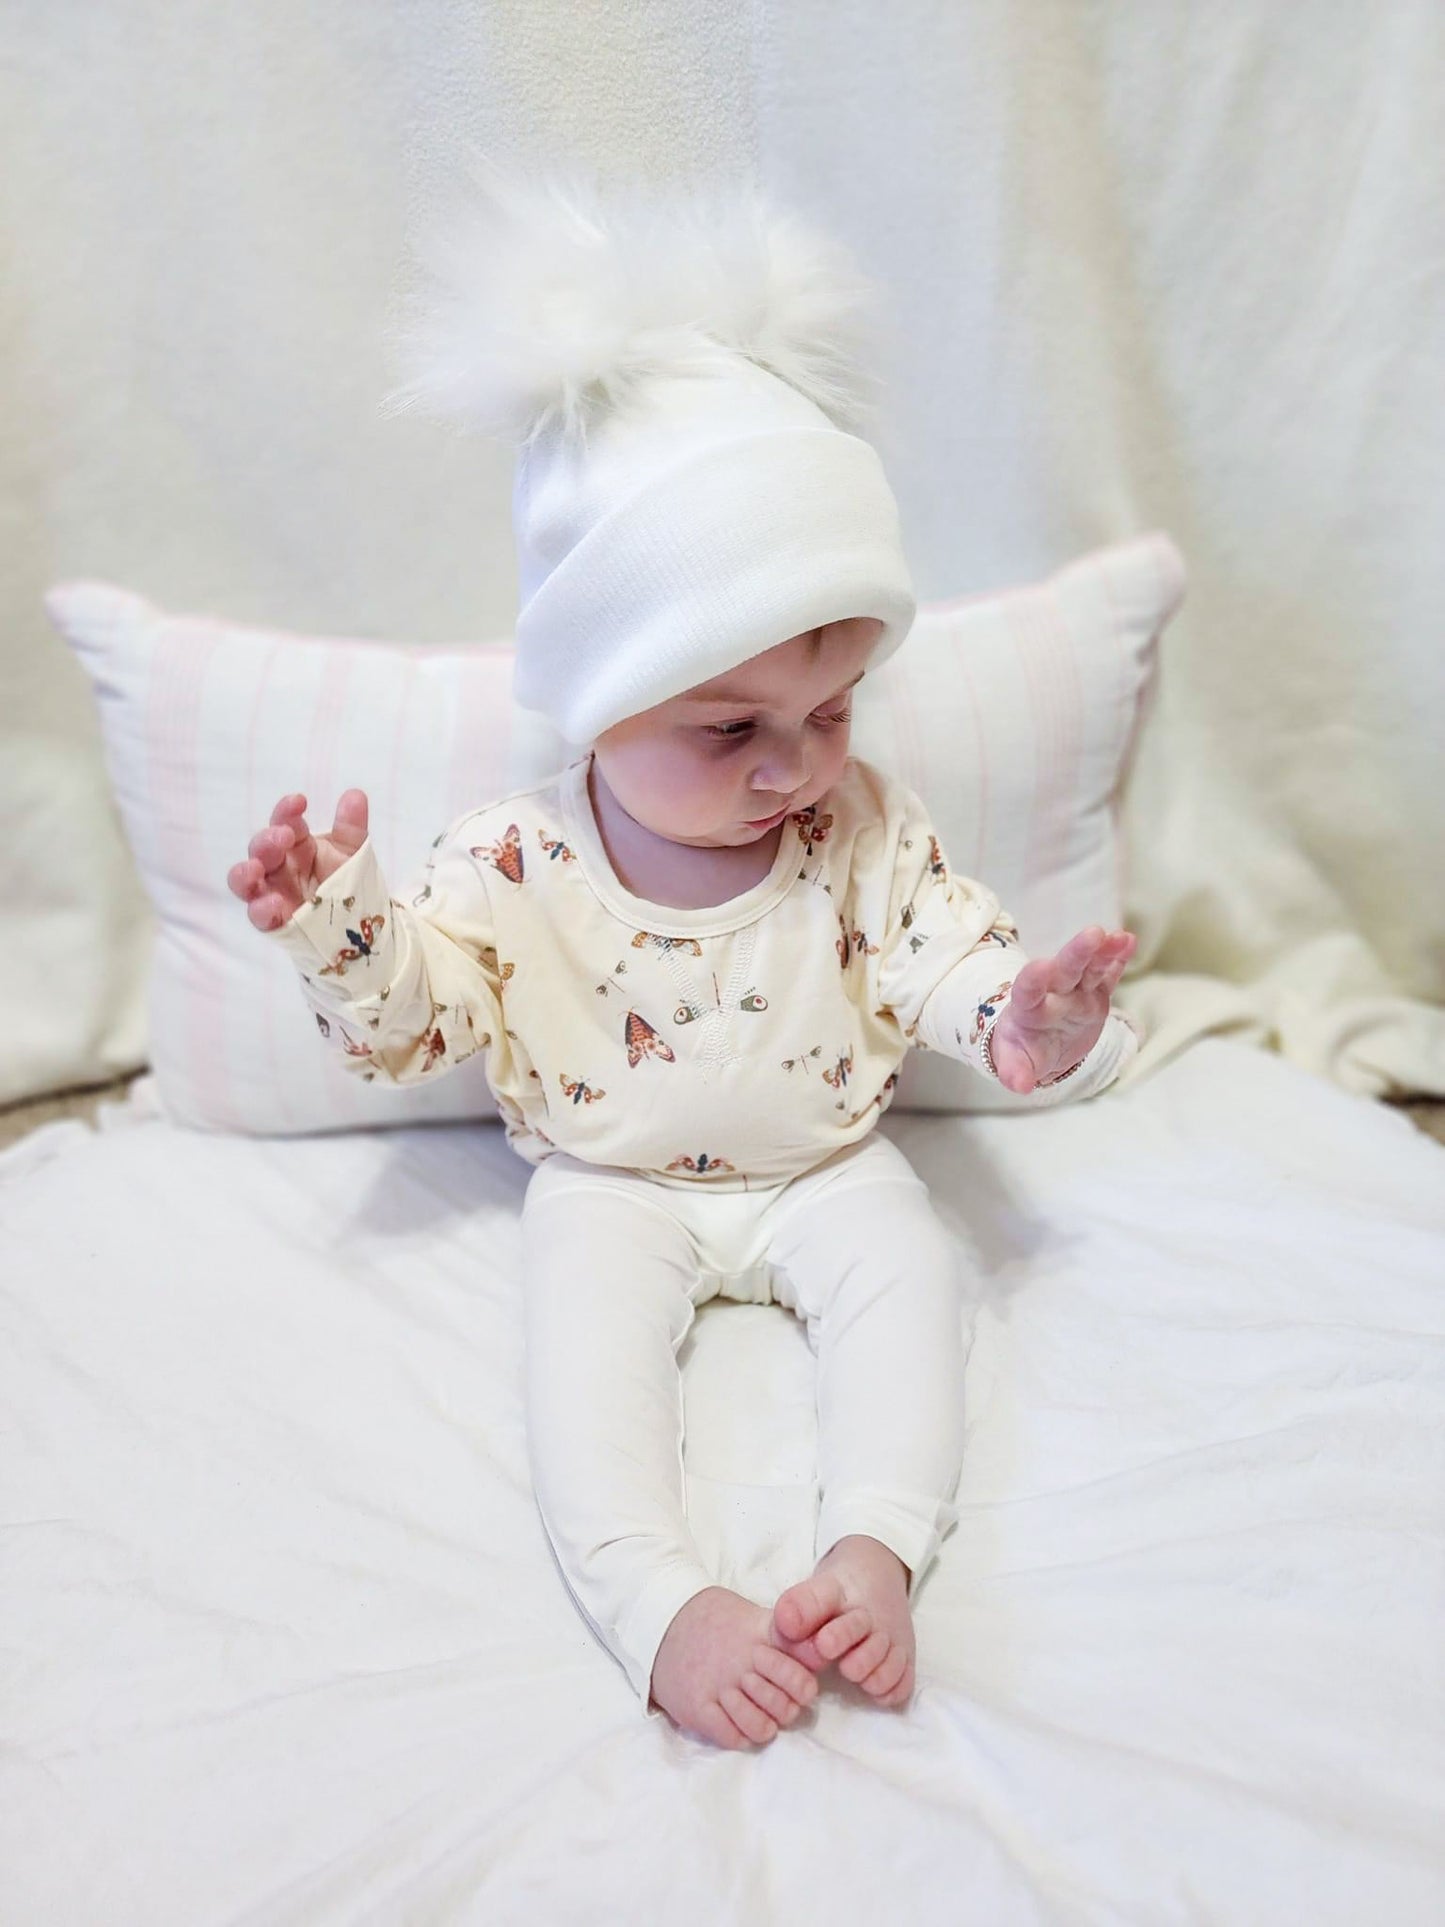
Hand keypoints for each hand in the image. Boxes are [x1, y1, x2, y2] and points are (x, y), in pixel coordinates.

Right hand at [227, 790, 369, 931]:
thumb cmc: (346, 880)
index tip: (299, 802)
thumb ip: (351, 826)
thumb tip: (356, 795)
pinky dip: (261, 909)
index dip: (287, 811)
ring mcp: (272, 893)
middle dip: (267, 840)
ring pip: (245, 881)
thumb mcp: (352, 852)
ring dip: (245, 873)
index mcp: (296, 843)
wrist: (356, 921)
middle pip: (260, 849)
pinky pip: (259, 916)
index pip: (284, 821)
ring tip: (255, 869)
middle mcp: (278, 866)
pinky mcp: (273, 921)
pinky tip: (273, 904)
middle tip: (283, 836)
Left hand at [988, 926, 1135, 1093]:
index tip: (1040, 968)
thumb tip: (1019, 1085)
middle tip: (1093, 934)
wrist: (1042, 1042)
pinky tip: (1128, 941)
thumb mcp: (1015, 1064)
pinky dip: (1116, 958)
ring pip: (1089, 968)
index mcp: (1028, 1009)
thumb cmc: (1025, 1051)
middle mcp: (1053, 994)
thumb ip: (1014, 1071)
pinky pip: (1107, 975)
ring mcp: (1076, 991)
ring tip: (1117, 937)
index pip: (1028, 991)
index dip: (1034, 980)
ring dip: (1102, 952)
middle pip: (1064, 970)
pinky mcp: (1096, 993)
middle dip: (1077, 953)